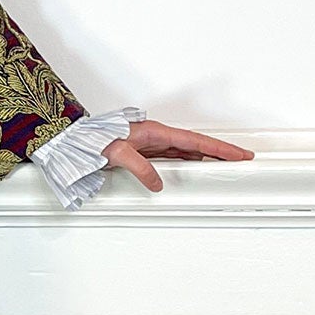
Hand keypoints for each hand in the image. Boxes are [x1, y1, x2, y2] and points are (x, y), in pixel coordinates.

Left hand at [104, 120, 253, 193]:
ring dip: (205, 158)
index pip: (196, 142)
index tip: (239, 154)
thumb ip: (141, 168)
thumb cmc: (92, 139)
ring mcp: (151, 144)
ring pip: (186, 152)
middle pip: (196, 146)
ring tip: (224, 166)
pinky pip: (173, 158)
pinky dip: (188, 164)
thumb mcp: (118, 153)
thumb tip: (158, 183)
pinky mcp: (144, 153)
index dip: (219, 148)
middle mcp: (157, 136)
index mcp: (155, 131)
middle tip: (241, 160)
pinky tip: (194, 169)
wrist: (74, 139)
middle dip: (219, 153)